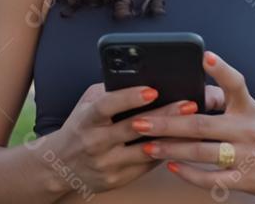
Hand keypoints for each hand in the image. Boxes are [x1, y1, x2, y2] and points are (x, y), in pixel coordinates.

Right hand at [41, 82, 225, 193]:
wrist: (60, 166)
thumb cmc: (80, 127)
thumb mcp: (86, 105)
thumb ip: (109, 92)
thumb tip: (140, 76)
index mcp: (87, 120)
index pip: (107, 106)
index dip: (129, 97)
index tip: (152, 90)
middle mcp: (95, 143)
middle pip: (134, 128)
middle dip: (164, 115)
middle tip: (189, 104)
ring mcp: (107, 164)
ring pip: (145, 151)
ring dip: (172, 137)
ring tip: (193, 125)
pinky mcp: (117, 180)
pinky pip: (147, 165)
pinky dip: (166, 152)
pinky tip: (183, 142)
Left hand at [129, 51, 254, 200]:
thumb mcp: (251, 111)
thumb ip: (225, 101)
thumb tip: (190, 90)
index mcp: (248, 107)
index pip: (236, 84)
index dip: (221, 70)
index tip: (205, 57)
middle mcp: (247, 129)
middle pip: (201, 124)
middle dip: (167, 122)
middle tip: (141, 120)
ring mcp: (247, 155)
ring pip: (201, 152)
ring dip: (170, 149)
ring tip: (147, 145)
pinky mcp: (245, 179)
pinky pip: (211, 178)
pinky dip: (188, 173)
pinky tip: (171, 166)